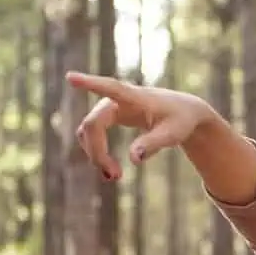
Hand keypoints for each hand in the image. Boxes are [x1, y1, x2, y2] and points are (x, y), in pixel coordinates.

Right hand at [67, 71, 218, 180]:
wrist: (184, 112)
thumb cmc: (180, 120)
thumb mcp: (173, 134)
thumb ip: (153, 144)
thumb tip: (134, 159)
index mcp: (135, 97)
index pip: (110, 88)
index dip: (90, 83)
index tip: (71, 77)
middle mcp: (116, 99)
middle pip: (93, 124)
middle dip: (98, 151)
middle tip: (115, 177)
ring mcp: (109, 107)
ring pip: (88, 131)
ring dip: (95, 154)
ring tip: (114, 177)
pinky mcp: (108, 117)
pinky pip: (92, 134)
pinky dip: (96, 152)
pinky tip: (110, 172)